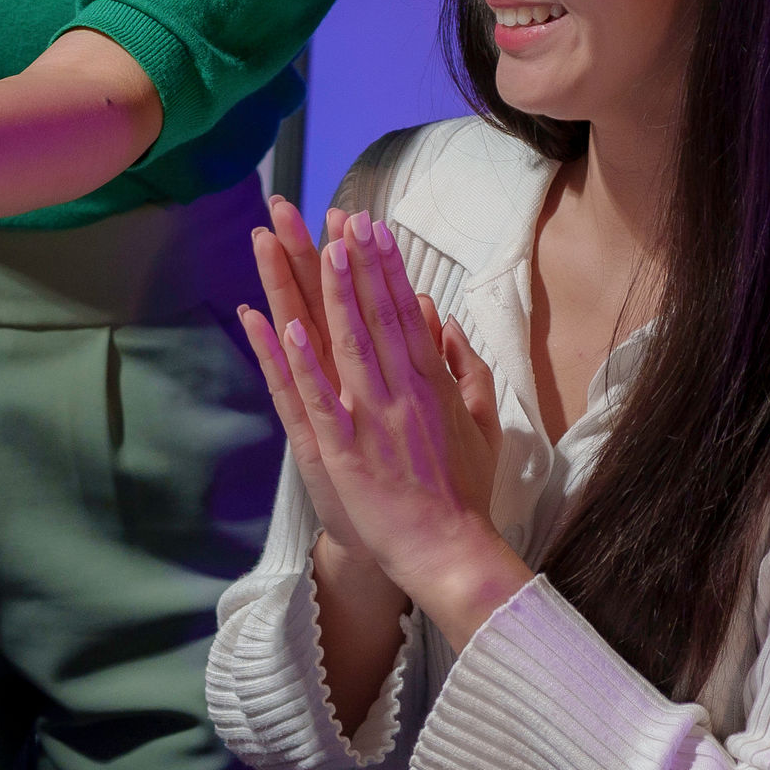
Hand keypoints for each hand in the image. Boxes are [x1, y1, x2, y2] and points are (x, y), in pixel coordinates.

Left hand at [245, 213, 522, 644]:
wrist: (451, 553)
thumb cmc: (466, 491)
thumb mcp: (483, 423)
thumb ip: (468, 369)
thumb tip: (446, 323)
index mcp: (432, 383)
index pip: (405, 312)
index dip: (385, 267)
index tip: (370, 226)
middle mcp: (401, 392)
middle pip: (374, 315)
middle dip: (356, 263)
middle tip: (340, 215)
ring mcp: (370, 419)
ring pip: (346, 344)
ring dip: (331, 294)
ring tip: (319, 248)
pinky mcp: (343, 450)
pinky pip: (317, 398)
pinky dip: (301, 362)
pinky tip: (286, 326)